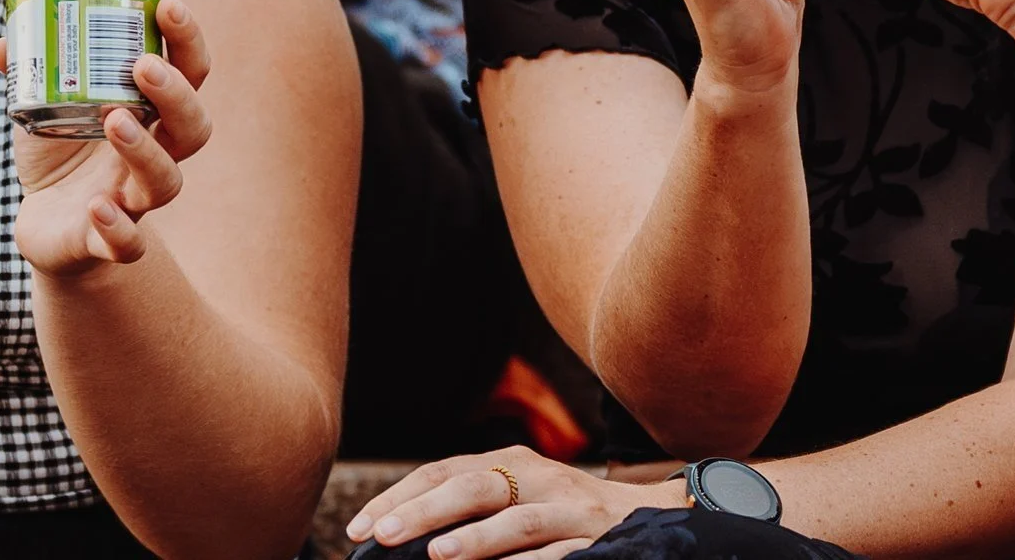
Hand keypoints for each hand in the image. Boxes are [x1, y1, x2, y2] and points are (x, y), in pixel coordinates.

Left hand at [0, 0, 214, 277]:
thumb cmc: (59, 154)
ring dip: (146, 152)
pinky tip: (97, 208)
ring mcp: (135, 199)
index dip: (187, 40)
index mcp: (150, 115)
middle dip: (177, 94)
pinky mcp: (108, 241)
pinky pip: (128, 243)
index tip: (169, 5)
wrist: (47, 226)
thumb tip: (5, 41)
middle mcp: (154, 155)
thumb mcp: (43, 106)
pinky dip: (118, 228)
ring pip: (165, 182)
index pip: (190, 74)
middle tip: (143, 65)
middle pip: (194, 127)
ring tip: (114, 121)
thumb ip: (31, 70)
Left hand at [347, 445, 683, 559]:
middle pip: (475, 486)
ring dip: (477, 538)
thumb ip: (471, 509)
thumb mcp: (520, 498)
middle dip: (424, 511)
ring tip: (438, 555)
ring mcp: (571, 508)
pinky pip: (559, 554)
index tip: (359, 530)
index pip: (444, 471)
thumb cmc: (566, 515)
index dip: (399, 498)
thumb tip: (397, 536)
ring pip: (519, 520)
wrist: (656, 515)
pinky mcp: (598, 539)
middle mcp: (540, 478)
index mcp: (512, 464)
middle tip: (380, 537)